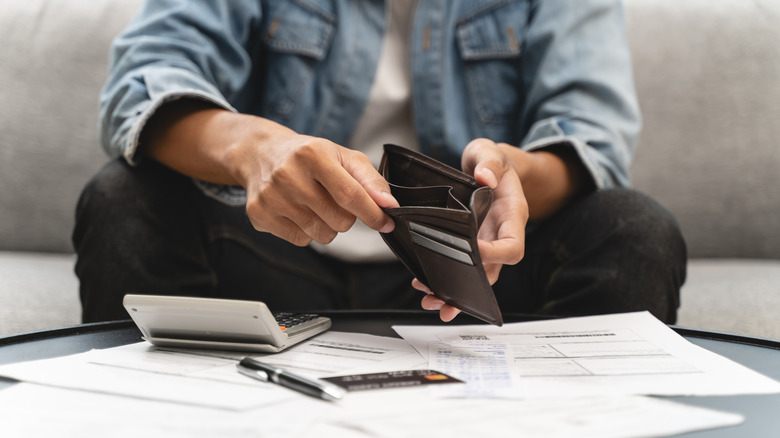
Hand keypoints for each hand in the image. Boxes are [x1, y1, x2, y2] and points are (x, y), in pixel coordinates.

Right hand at [141, 103, 398, 246]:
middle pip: (339, 220)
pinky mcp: (259, 214)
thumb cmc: (309, 156)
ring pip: (321, 235)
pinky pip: (301, 241)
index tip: (387, 223)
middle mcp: (288, 174)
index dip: (373, 214)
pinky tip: (297, 211)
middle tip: (335, 201)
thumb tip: (389, 205)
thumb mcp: (342, 157)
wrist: (261, 154)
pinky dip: (307, 232)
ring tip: (315, 205)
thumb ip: (371, 180)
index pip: (350, 195)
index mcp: (313, 154)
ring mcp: (271, 196)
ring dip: (328, 226)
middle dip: (347, 217)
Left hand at [416, 138, 527, 320]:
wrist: (489, 167)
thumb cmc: (492, 161)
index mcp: (512, 216)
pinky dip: (444, 277)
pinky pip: (461, 266)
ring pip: (475, 275)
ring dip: (454, 291)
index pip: (512, 247)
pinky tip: (424, 283)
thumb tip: (484, 177)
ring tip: (430, 300)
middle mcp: (500, 235)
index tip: (471, 253)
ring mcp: (485, 242)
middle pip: (491, 271)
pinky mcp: (470, 244)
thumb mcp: (490, 152)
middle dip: (469, 287)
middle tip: (442, 298)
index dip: (493, 255)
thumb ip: (489, 161)